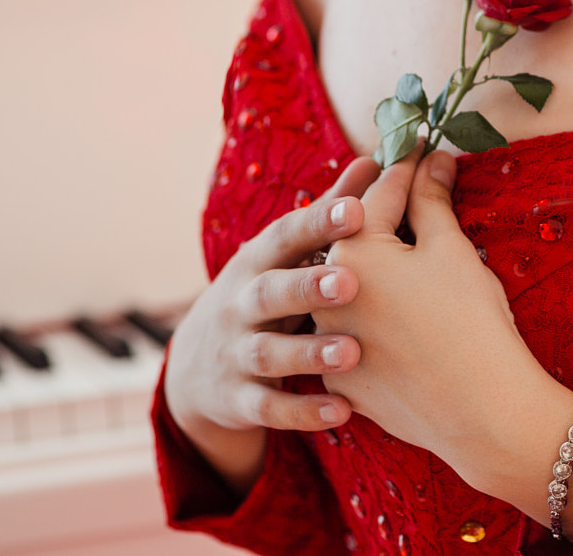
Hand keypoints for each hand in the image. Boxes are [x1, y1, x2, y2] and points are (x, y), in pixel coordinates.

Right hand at [162, 155, 379, 491]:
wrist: (198, 367)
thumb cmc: (265, 292)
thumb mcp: (284, 254)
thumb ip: (329, 213)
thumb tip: (374, 161)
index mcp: (259, 261)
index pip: (287, 236)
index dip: (319, 223)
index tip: (358, 210)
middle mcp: (242, 304)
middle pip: (271, 292)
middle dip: (307, 287)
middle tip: (351, 281)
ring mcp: (237, 353)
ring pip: (270, 352)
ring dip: (309, 352)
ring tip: (352, 352)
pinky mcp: (240, 399)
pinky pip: (270, 407)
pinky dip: (303, 411)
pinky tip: (342, 411)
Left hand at [316, 151, 572, 534]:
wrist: (481, 413)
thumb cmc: (469, 321)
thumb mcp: (450, 249)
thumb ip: (431, 200)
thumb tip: (432, 161)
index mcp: (350, 249)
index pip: (382, 193)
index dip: (409, 166)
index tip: (422, 146)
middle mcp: (324, 294)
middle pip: (355, 239)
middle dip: (382, 212)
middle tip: (410, 186)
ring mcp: (329, 342)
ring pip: (346, 289)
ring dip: (369, 267)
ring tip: (401, 249)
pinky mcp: (341, 381)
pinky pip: (350, 336)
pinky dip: (368, 319)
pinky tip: (396, 313)